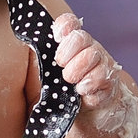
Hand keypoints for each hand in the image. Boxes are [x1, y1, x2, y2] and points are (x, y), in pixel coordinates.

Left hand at [53, 12, 137, 137]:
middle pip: (81, 38)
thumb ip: (41, 60)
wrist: (88, 113)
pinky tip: (83, 95)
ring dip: (78, 70)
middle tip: (60, 65)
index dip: (64, 26)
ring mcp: (102, 66)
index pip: (70, 23)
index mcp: (72, 44)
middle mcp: (89, 49)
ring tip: (71, 82)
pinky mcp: (109, 84)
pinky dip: (90, 89)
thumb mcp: (50, 72)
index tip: (56, 37)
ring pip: (94, 56)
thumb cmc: (63, 89)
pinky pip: (103, 81)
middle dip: (67, 52)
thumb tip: (28, 53)